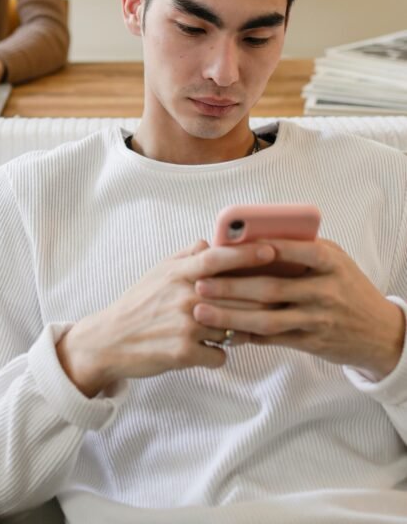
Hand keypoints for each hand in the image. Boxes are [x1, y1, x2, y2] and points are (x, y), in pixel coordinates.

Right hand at [56, 239, 276, 396]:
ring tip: (224, 330)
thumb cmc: (138, 303)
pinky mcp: (184, 353)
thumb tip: (210, 242)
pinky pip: (221, 355)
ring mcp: (186, 326)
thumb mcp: (158, 271)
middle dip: (258, 301)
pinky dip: (216, 354)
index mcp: (179, 274)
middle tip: (272, 302)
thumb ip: (186, 256)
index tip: (271, 250)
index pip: (218, 258)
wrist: (110, 340)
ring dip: (236, 332)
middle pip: (237, 297)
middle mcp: (184, 297)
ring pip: (234, 328)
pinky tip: (203, 350)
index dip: (246, 254)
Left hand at [193, 239, 405, 379]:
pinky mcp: (312, 342)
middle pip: (271, 288)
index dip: (261, 250)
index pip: (294, 251)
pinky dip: (247, 335)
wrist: (380, 332)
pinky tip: (224, 331)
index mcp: (329, 262)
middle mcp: (325, 291)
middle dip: (231, 287)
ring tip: (202, 311)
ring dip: (231, 315)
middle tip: (200, 283)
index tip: (228, 248)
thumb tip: (255, 238)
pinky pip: (274, 339)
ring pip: (267, 319)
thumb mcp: (335, 260)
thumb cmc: (347, 285)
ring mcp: (318, 319)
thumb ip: (303, 248)